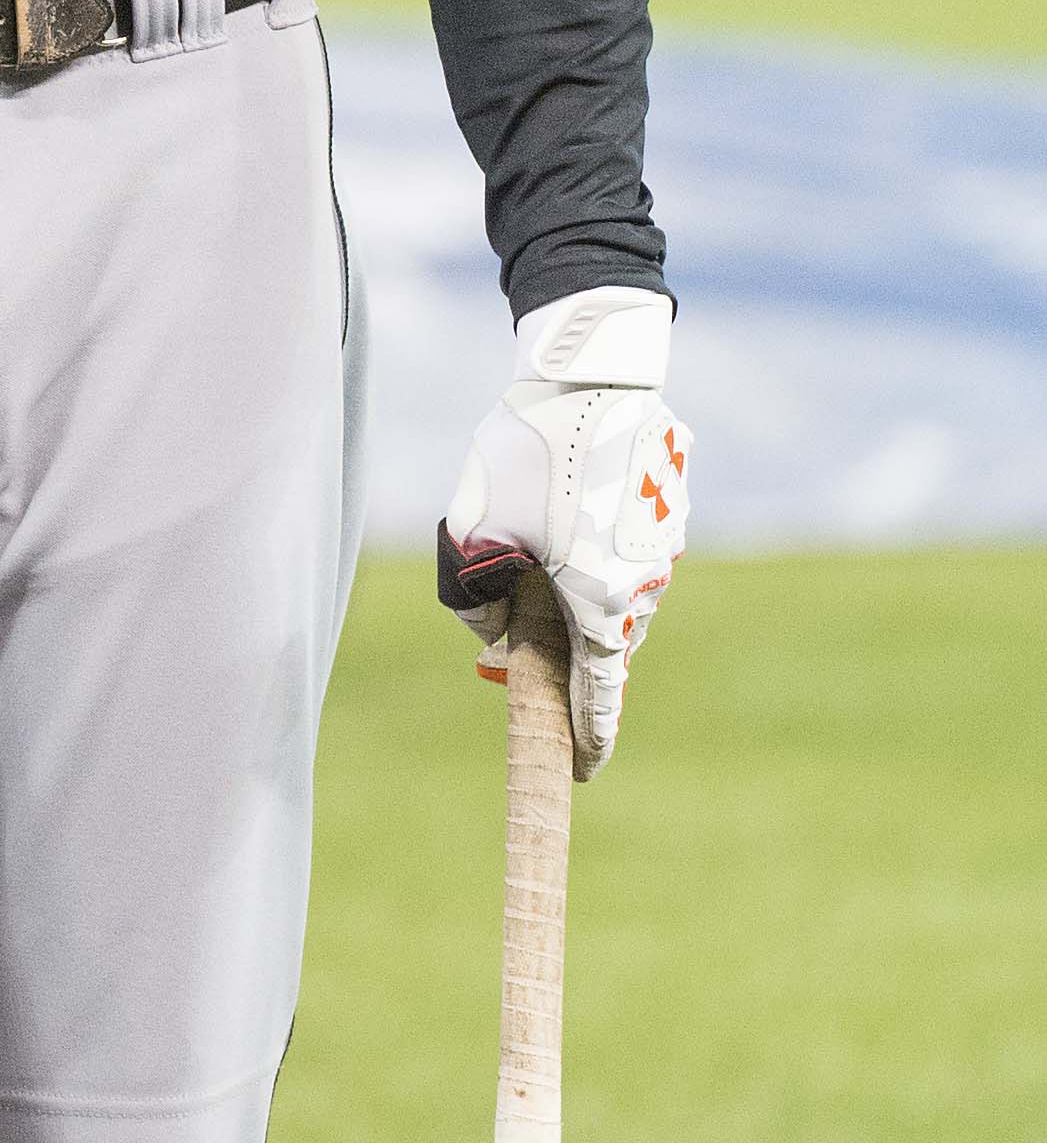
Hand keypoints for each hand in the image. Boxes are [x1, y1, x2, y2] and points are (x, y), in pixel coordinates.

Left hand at [437, 285, 689, 779]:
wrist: (593, 370)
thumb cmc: (526, 451)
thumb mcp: (474, 531)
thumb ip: (476, 598)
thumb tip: (494, 634)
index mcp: (601, 602)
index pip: (598, 695)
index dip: (589, 738)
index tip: (583, 772)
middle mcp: (644, 584)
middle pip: (603, 638)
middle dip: (567, 647)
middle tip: (523, 639)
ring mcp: (663, 546)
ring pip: (616, 590)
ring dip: (581, 586)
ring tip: (537, 542)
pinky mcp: (668, 506)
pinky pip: (628, 544)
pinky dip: (598, 543)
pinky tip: (565, 499)